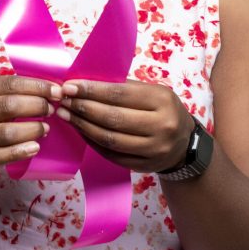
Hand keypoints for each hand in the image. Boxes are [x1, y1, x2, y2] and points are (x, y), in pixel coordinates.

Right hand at [0, 75, 62, 176]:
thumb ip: (16, 92)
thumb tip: (53, 88)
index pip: (9, 84)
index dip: (36, 87)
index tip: (57, 91)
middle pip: (8, 106)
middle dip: (36, 106)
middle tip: (51, 109)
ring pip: (6, 132)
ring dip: (32, 129)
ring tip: (45, 128)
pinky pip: (2, 156)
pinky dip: (22, 151)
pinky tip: (35, 147)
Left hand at [56, 79, 193, 173]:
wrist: (185, 144)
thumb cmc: (162, 110)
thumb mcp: (151, 92)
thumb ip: (122, 87)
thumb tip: (83, 83)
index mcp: (162, 100)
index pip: (119, 94)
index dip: (91, 90)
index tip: (69, 86)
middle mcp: (162, 125)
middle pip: (113, 118)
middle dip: (83, 108)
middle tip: (62, 101)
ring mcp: (155, 149)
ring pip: (110, 139)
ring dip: (82, 126)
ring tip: (65, 115)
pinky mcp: (145, 166)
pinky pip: (112, 155)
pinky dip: (92, 142)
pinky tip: (80, 131)